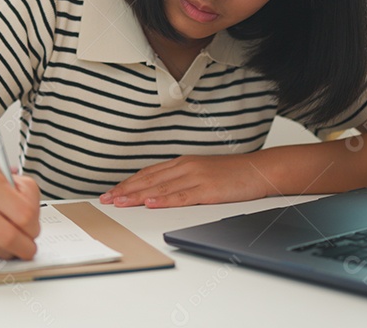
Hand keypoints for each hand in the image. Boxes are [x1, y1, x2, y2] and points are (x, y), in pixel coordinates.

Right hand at [0, 169, 41, 258]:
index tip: (34, 228)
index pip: (24, 214)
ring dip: (12, 250)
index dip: (34, 226)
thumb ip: (30, 201)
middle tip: (30, 246)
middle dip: (26, 247)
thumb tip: (33, 230)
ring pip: (0, 252)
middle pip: (9, 237)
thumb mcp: (15, 182)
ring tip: (7, 236)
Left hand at [99, 155, 269, 208]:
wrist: (261, 169)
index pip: (148, 173)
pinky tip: (149, 204)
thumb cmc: (234, 173)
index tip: (112, 191)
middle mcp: (186, 167)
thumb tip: (160, 191)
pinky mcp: (208, 190)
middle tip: (106, 199)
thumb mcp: (203, 171)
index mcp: (183, 162)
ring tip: (118, 202)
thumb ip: (182, 178)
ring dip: (136, 196)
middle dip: (125, 190)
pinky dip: (163, 200)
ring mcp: (196, 177)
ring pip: (160, 188)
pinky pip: (181, 196)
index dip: (128, 183)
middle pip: (149, 179)